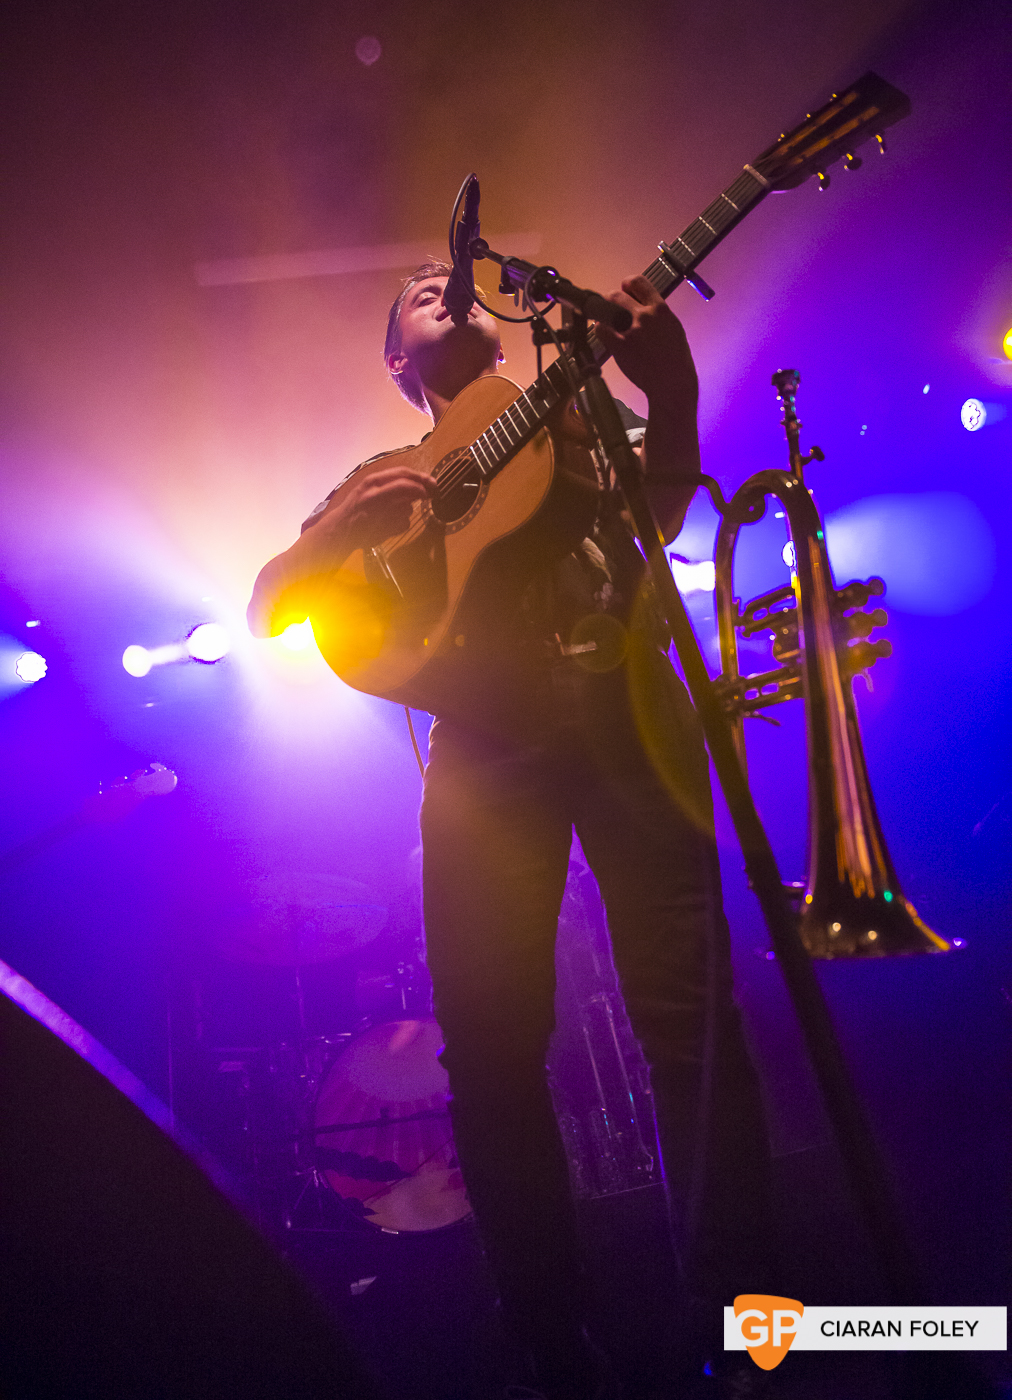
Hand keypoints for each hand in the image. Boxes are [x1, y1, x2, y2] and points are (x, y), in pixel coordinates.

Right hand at [316, 465, 434, 552]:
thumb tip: (418, 484)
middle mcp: (376, 494)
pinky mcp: (385, 527)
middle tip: (431, 494)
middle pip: (408, 487)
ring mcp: (381, 512)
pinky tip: (390, 524)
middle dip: (423, 490)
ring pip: (408, 507)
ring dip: (407, 510)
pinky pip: (405, 523)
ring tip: (392, 513)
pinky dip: (403, 523)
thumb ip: (390, 484)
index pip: (403, 473)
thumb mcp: (369, 488)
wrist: (341, 529)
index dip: (421, 477)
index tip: (431, 482)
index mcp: (372, 482)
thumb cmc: (358, 508)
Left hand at [593, 275, 697, 408]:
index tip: (625, 288)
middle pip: (616, 295)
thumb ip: (657, 314)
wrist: (672, 383)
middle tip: (611, 307)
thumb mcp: (673, 328)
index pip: (639, 282)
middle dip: (612, 300)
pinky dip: (600, 330)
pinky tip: (606, 336)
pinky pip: (600, 330)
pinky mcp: (619, 345)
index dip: (628, 283)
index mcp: (660, 309)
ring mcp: (630, 330)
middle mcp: (644, 316)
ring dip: (603, 314)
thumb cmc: (676, 360)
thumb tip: (644, 307)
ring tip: (608, 323)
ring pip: (605, 310)